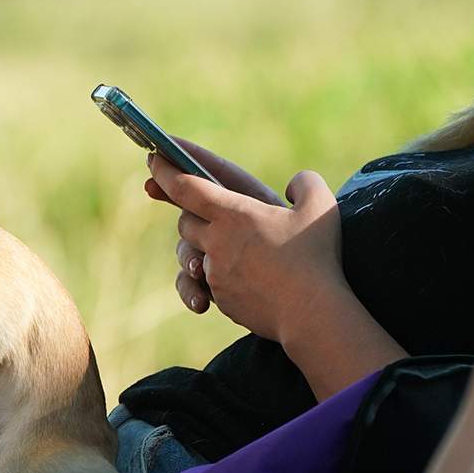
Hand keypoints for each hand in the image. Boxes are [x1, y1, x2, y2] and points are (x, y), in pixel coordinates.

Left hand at [145, 150, 343, 344]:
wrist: (314, 315)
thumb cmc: (316, 258)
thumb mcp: (320, 206)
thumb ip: (304, 183)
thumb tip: (291, 185)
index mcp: (233, 214)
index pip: (186, 186)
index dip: (166, 170)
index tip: (153, 157)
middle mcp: (217, 242)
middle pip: (186, 221)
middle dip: (190, 213)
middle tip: (202, 207)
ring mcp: (217, 273)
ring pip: (191, 255)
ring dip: (198, 248)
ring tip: (219, 247)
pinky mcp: (223, 299)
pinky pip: (202, 285)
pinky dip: (207, 280)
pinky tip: (224, 278)